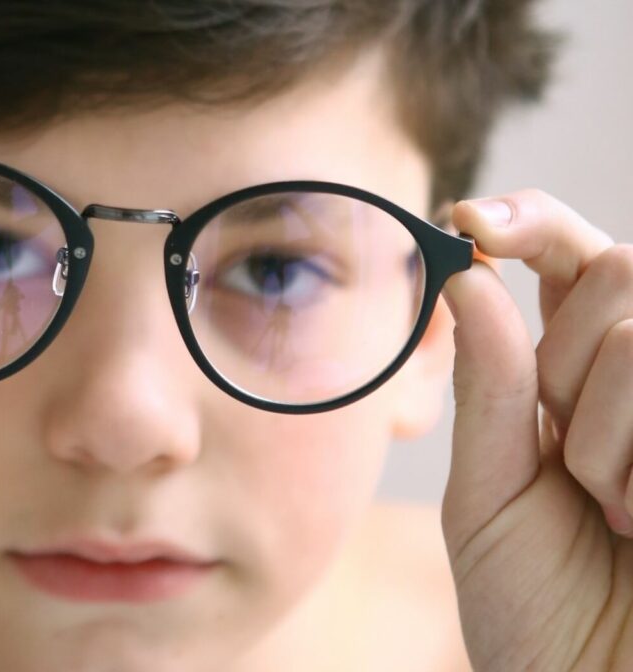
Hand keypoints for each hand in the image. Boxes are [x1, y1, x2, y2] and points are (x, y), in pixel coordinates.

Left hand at [440, 189, 632, 670]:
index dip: (529, 220)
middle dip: (564, 364)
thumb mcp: (489, 494)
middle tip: (570, 463)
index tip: (471, 222)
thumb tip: (466, 281)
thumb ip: (488, 388)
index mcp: (575, 372)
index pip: (569, 254)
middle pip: (617, 269)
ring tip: (615, 508)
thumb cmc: (535, 607)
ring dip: (604, 430)